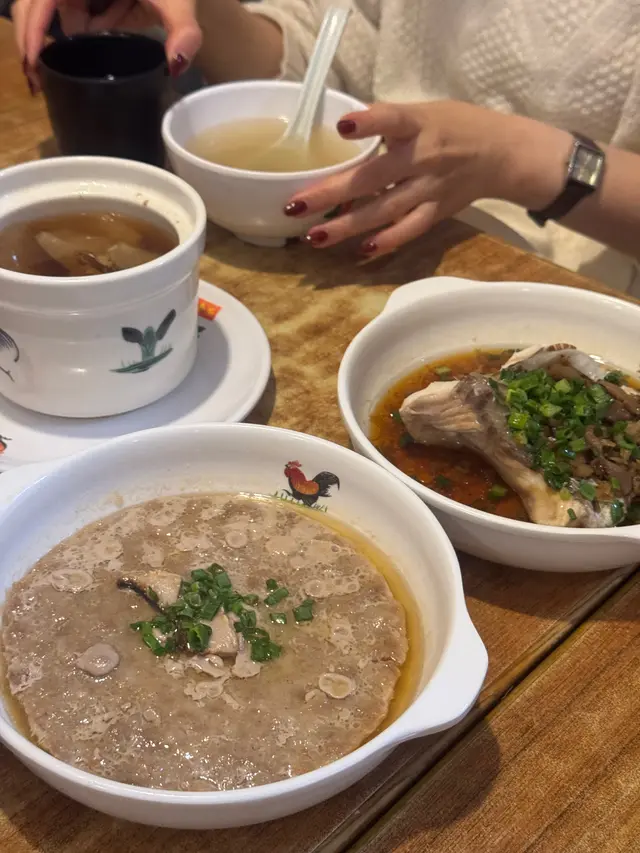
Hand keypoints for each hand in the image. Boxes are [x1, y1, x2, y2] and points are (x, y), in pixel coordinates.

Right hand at [14, 0, 200, 72]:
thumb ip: (183, 28)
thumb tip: (177, 64)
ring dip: (43, 41)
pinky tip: (68, 64)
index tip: (34, 62)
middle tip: (35, 81)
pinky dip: (68, 38)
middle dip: (30, 39)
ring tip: (45, 79)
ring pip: (47, 10)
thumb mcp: (176, 0)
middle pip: (33, 3)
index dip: (33, 27)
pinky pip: (69, 15)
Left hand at [283, 100, 571, 257]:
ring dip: (348, 226)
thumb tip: (341, 133)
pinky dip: (386, 242)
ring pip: (384, 211)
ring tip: (314, 238)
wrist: (502, 153)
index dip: (370, 122)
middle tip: (295, 206)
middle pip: (374, 177)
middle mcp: (424, 157)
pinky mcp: (437, 212)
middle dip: (332, 192)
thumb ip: (387, 122)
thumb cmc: (454, 126)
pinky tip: (360, 251)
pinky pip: (408, 230)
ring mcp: (430, 189)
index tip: (343, 127)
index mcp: (419, 124)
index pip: (393, 119)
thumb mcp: (424, 111)